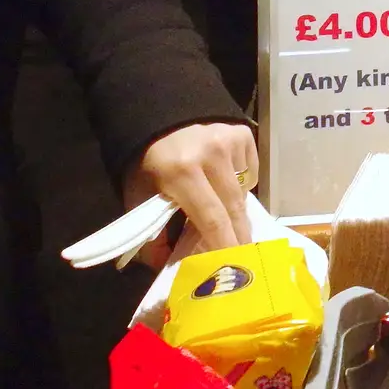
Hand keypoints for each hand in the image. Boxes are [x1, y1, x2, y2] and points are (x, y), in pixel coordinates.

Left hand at [122, 122, 256, 266]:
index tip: (234, 265)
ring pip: (244, 191)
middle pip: (234, 208)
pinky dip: (241, 184)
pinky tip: (224, 183)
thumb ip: (151, 236)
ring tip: (229, 222)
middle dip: (239, 235)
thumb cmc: (147, 165)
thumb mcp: (139, 199)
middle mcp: (211, 154)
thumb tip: (167, 267)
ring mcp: (230, 141)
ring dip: (237, 210)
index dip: (224, 244)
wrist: (158, 120)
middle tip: (243, 257)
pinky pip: (250, 172)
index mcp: (182, 173)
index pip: (211, 218)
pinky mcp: (242, 134)